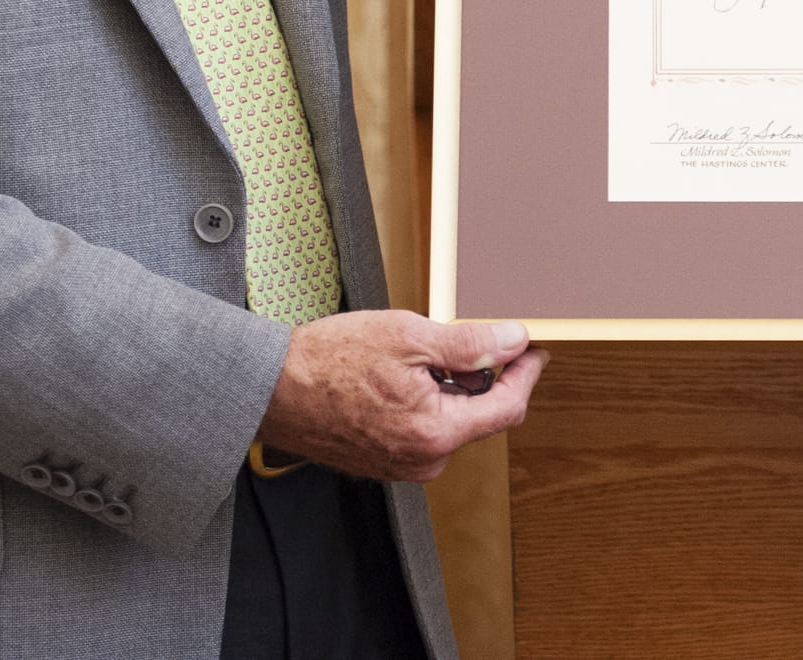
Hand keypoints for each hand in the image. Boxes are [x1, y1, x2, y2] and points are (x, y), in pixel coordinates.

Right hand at [256, 310, 547, 481]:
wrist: (269, 389)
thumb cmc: (327, 362)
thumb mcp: (408, 336)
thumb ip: (469, 343)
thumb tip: (513, 341)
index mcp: (435, 433)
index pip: (507, 407)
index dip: (526, 373)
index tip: (533, 349)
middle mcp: (423, 460)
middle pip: (481, 416)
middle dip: (482, 376)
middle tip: (461, 339)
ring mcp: (402, 465)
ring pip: (451, 421)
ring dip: (450, 388)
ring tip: (415, 357)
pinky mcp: (384, 461)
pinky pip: (424, 430)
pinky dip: (425, 402)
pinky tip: (398, 377)